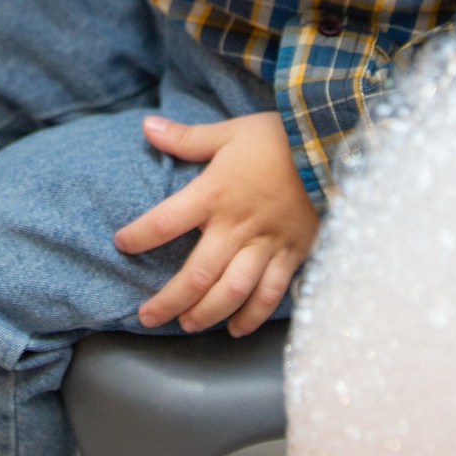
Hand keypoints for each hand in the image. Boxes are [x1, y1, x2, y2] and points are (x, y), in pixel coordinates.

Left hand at [115, 111, 318, 335]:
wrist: (333, 145)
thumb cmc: (278, 138)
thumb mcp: (228, 132)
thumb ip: (185, 137)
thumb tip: (146, 126)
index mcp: (214, 194)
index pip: (164, 221)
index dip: (138, 236)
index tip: (121, 244)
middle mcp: (237, 226)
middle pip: (196, 274)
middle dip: (168, 300)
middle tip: (147, 316)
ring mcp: (266, 244)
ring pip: (232, 291)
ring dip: (206, 313)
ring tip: (187, 325)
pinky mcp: (292, 254)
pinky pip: (270, 293)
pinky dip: (252, 315)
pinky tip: (235, 328)